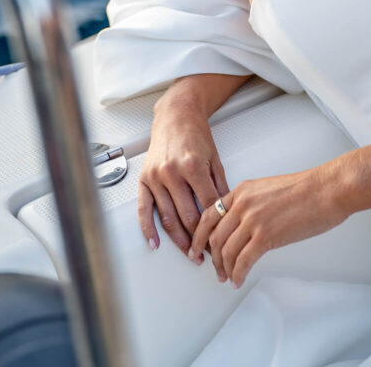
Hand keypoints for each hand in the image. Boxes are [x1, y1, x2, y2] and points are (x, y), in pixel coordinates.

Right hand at [138, 86, 229, 257]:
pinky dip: (148, 230)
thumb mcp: (215, 159)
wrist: (176, 116)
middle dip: (198, 239)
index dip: (215, 227)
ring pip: (167, 217)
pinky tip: (156, 243)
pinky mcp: (143, 179)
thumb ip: (220, 187)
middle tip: (206, 254)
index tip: (221, 241)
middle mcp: (172, 172)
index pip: (206, 206)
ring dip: (178, 240)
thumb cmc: (197, 136)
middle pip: (187, 216)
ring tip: (188, 253)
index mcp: (193, 166)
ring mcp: (156, 176)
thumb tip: (226, 214)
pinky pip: (144, 209)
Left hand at [190, 165, 347, 288]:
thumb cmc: (306, 190)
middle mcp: (243, 203)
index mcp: (243, 190)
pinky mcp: (266, 235)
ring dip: (224, 269)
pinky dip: (238, 274)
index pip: (210, 214)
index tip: (197, 248)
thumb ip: (251, 203)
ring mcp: (253, 219)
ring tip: (228, 278)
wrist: (326, 190)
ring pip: (226, 251)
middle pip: (215, 236)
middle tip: (214, 270)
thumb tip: (243, 225)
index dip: (199, 236)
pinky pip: (243, 261)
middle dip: (211, 257)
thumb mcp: (268, 189)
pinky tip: (239, 280)